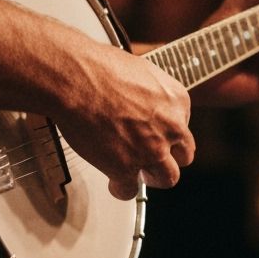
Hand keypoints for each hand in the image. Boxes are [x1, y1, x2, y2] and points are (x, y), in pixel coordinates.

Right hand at [53, 42, 194, 200]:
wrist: (75, 79)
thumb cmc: (98, 68)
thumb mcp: (141, 71)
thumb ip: (150, 93)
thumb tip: (142, 101)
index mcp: (177, 100)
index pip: (183, 126)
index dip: (168, 133)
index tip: (157, 135)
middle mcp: (171, 127)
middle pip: (184, 155)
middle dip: (169, 158)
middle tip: (154, 158)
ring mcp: (151, 149)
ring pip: (167, 178)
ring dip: (153, 177)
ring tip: (139, 175)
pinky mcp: (125, 167)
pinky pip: (130, 189)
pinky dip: (122, 188)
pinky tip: (116, 183)